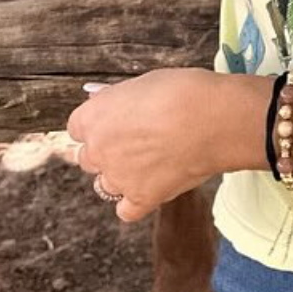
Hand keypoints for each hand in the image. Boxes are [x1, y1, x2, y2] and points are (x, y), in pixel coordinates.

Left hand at [66, 68, 268, 221]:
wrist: (215, 119)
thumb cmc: (185, 91)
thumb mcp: (146, 81)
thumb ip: (119, 97)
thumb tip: (104, 98)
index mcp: (94, 117)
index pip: (77, 126)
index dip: (100, 122)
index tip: (117, 119)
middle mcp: (98, 150)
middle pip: (88, 157)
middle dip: (108, 150)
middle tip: (139, 139)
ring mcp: (118, 178)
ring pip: (105, 184)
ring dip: (121, 175)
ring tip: (151, 161)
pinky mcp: (140, 199)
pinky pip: (126, 209)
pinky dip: (135, 202)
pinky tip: (151, 187)